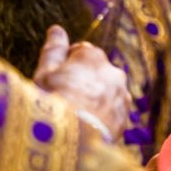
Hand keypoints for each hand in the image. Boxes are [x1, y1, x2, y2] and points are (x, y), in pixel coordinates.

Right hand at [33, 25, 130, 142]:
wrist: (72, 141)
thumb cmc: (53, 102)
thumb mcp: (45, 73)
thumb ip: (54, 49)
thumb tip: (56, 29)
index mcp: (93, 56)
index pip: (80, 52)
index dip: (66, 65)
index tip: (57, 80)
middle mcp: (114, 72)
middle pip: (96, 73)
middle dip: (84, 82)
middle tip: (66, 100)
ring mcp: (122, 96)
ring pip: (107, 93)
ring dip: (96, 100)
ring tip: (76, 117)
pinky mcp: (125, 119)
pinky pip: (112, 114)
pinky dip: (103, 118)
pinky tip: (87, 128)